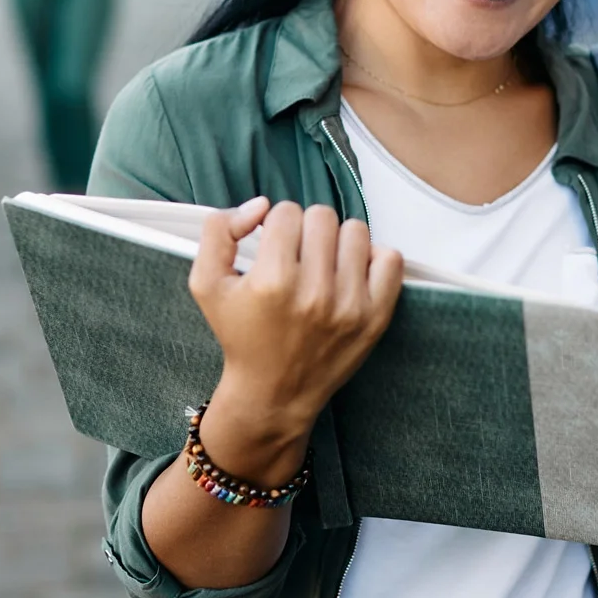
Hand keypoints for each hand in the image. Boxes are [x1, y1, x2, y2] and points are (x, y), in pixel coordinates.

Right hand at [188, 199, 402, 475]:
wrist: (273, 392)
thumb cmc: (241, 336)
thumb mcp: (207, 283)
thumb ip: (219, 232)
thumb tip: (260, 206)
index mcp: (271, 281)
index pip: (285, 212)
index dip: (275, 226)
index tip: (273, 249)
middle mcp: (314, 292)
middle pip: (321, 217)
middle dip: (306, 230)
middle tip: (297, 257)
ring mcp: (349, 305)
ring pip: (355, 231)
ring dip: (337, 242)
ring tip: (323, 265)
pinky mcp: (375, 317)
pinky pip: (390, 259)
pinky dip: (372, 259)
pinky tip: (351, 274)